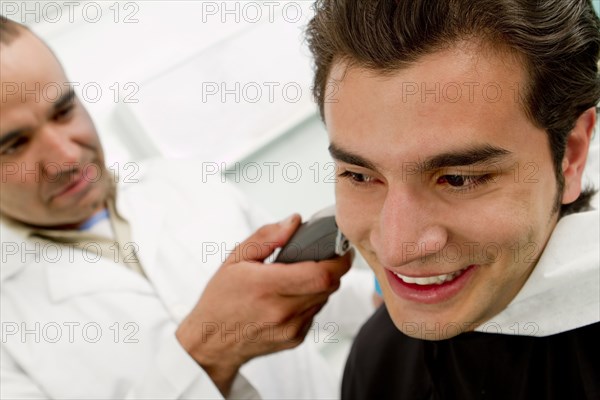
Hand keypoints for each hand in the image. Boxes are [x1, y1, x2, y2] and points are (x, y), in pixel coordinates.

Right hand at [175, 214, 352, 395]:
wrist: (211, 342)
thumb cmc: (221, 297)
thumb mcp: (236, 258)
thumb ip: (267, 237)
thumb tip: (295, 221)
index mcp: (267, 286)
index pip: (321, 274)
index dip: (338, 259)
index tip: (338, 247)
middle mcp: (282, 311)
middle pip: (329, 285)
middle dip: (332, 267)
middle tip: (322, 255)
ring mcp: (291, 328)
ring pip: (324, 298)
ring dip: (320, 284)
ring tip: (299, 276)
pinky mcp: (296, 339)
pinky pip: (315, 312)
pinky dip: (310, 300)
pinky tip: (290, 296)